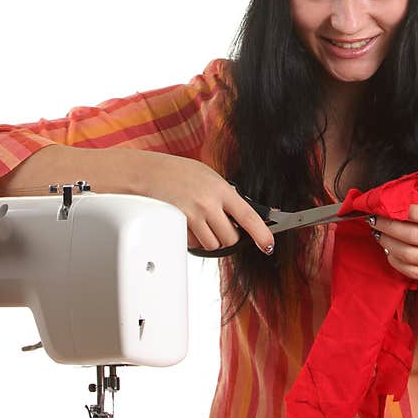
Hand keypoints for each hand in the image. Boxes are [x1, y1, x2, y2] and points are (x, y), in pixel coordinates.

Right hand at [139, 153, 274, 253]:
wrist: (148, 173)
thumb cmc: (178, 172)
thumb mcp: (209, 177)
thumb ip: (226, 195)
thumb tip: (244, 215)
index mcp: (221, 189)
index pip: (248, 216)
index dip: (261, 234)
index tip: (268, 245)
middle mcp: (209, 204)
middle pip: (230, 238)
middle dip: (228, 237)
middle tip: (219, 226)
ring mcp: (193, 216)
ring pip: (213, 244)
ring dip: (211, 239)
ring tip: (201, 222)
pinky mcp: (180, 226)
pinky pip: (195, 244)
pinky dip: (195, 240)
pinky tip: (189, 224)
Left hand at [368, 204, 417, 283]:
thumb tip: (394, 207)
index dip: (406, 211)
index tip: (389, 206)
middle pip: (413, 235)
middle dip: (388, 227)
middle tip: (375, 220)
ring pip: (408, 254)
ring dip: (387, 243)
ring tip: (378, 234)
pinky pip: (410, 270)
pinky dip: (394, 260)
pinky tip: (388, 250)